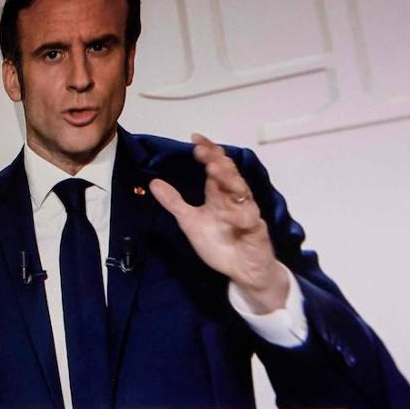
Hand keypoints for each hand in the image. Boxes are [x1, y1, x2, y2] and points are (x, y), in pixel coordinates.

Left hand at [148, 133, 291, 312]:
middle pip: (229, 174)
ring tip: (214, 168)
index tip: (196, 138)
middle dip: (217, 161)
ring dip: (228, 179)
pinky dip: (239, 217)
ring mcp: (247, 214)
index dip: (209, 152)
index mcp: (220, 195)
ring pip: (242, 192)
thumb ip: (174, 202)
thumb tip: (153, 182)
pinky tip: (227, 214)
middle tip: (203, 151)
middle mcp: (235, 200)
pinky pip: (249, 221)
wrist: (242, 270)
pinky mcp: (256, 232)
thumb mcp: (190, 221)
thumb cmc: (219, 243)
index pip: (216, 167)